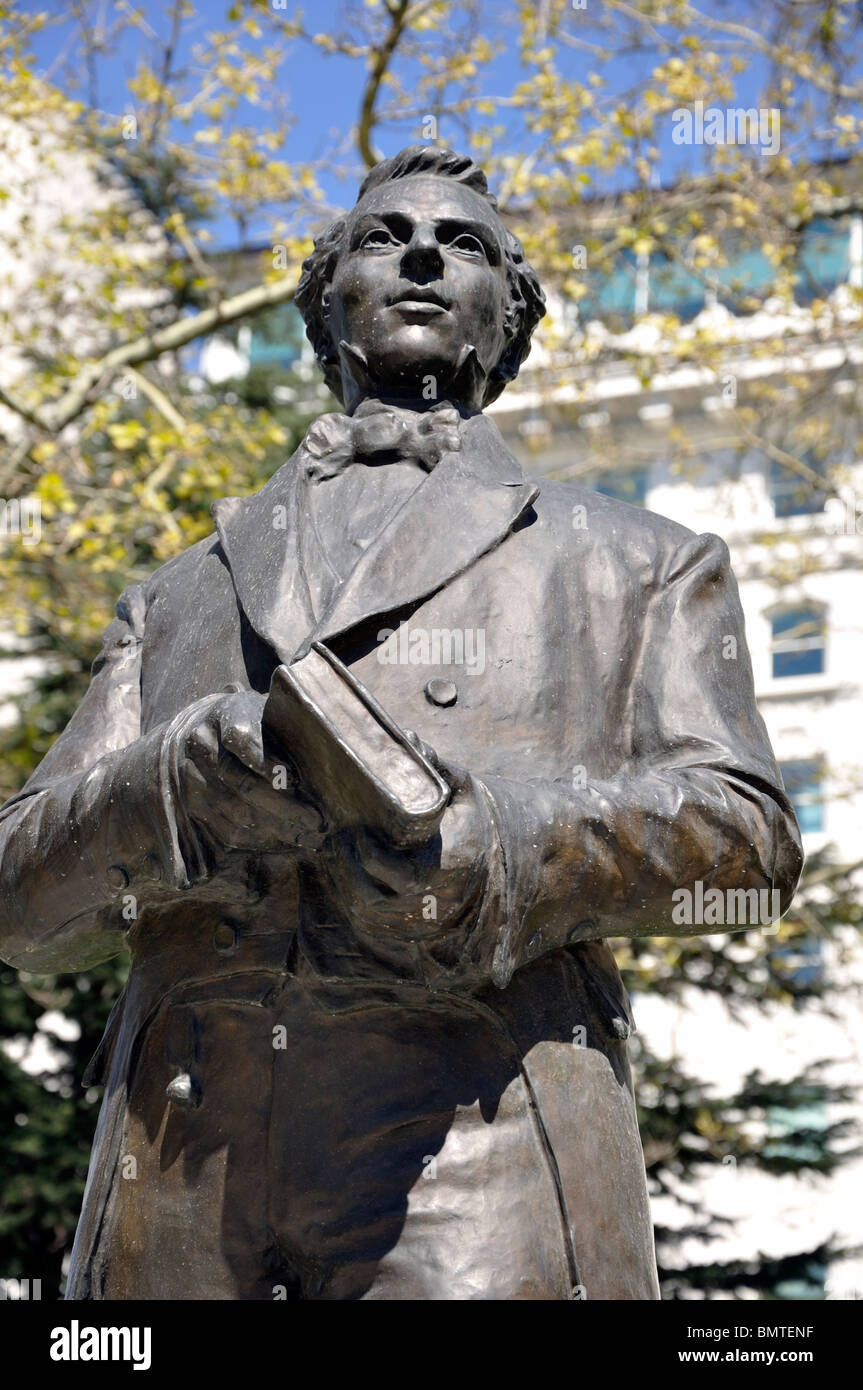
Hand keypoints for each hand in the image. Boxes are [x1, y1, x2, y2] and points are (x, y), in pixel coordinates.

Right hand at [176, 690, 325, 854]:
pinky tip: (282, 843)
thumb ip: (290, 732)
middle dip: (284, 807)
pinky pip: (224, 830)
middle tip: (315, 821)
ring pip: (236, 811)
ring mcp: (192, 775)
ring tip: (305, 836)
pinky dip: (256, 840)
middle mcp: (202, 744)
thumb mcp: (272, 714)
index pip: (243, 739)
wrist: (206, 726)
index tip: (296, 781)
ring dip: (275, 829)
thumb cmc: (255, 721)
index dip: (269, 763)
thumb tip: (321, 765)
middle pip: (242, 782)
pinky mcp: (192, 802)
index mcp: (226, 714)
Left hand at [321, 735, 491, 936]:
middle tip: (339, 839)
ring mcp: (420, 921)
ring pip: (364, 910)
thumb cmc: (470, 823)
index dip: (363, 850)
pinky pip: (369, 922)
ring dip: (344, 883)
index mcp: (446, 864)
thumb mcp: (463, 791)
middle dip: (346, 865)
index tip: (355, 828)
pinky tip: (347, 875)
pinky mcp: (409, 932)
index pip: (388, 867)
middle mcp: (433, 899)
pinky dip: (352, 900)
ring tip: (338, 854)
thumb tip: (407, 737)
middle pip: (369, 893)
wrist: (493, 868)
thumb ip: (438, 766)